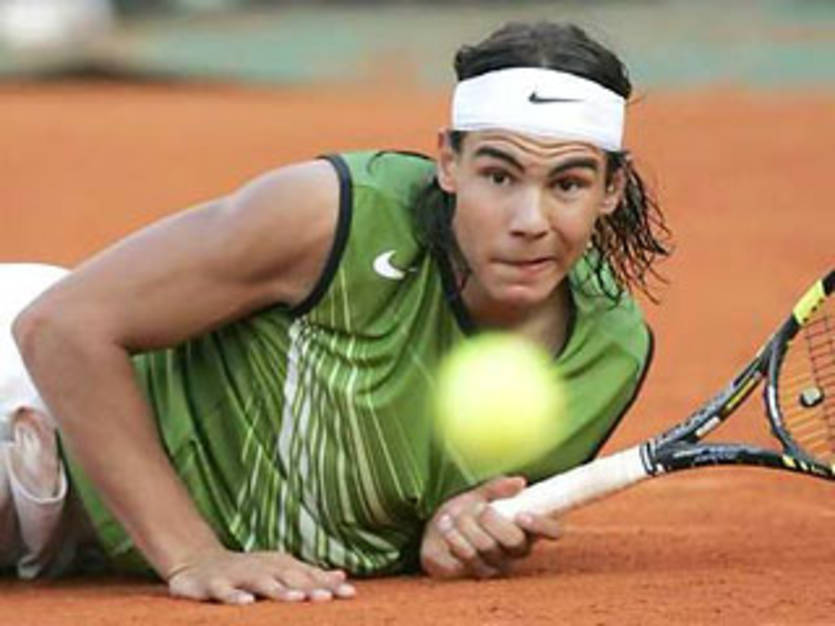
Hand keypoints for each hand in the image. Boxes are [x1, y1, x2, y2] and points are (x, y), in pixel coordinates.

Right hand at [166, 547, 355, 604]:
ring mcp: (239, 574)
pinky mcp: (215, 583)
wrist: (198, 562)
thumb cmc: (248, 571)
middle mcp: (263, 567)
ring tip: (298, 600)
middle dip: (311, 587)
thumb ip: (310, 575)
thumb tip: (343, 576)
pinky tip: (247, 603)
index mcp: (280, 565)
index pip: (309, 575)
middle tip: (330, 598)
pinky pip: (225, 591)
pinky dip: (235, 596)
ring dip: (280, 591)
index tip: (351, 595)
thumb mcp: (280, 570)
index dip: (329, 584)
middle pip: (290, 577)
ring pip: (262, 583)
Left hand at [420, 476, 561, 579]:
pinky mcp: (476, 573)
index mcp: (527, 527)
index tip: (522, 515)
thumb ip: (497, 488)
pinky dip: (454, 536)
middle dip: (494, 522)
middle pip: (516, 543)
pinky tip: (446, 524)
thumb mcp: (480, 495)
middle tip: (480, 509)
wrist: (436, 530)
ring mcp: (498, 564)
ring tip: (457, 514)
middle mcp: (517, 550)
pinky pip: (468, 556)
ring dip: (468, 525)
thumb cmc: (466, 511)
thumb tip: (520, 482)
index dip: (543, 525)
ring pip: (488, 547)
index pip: (552, 531)